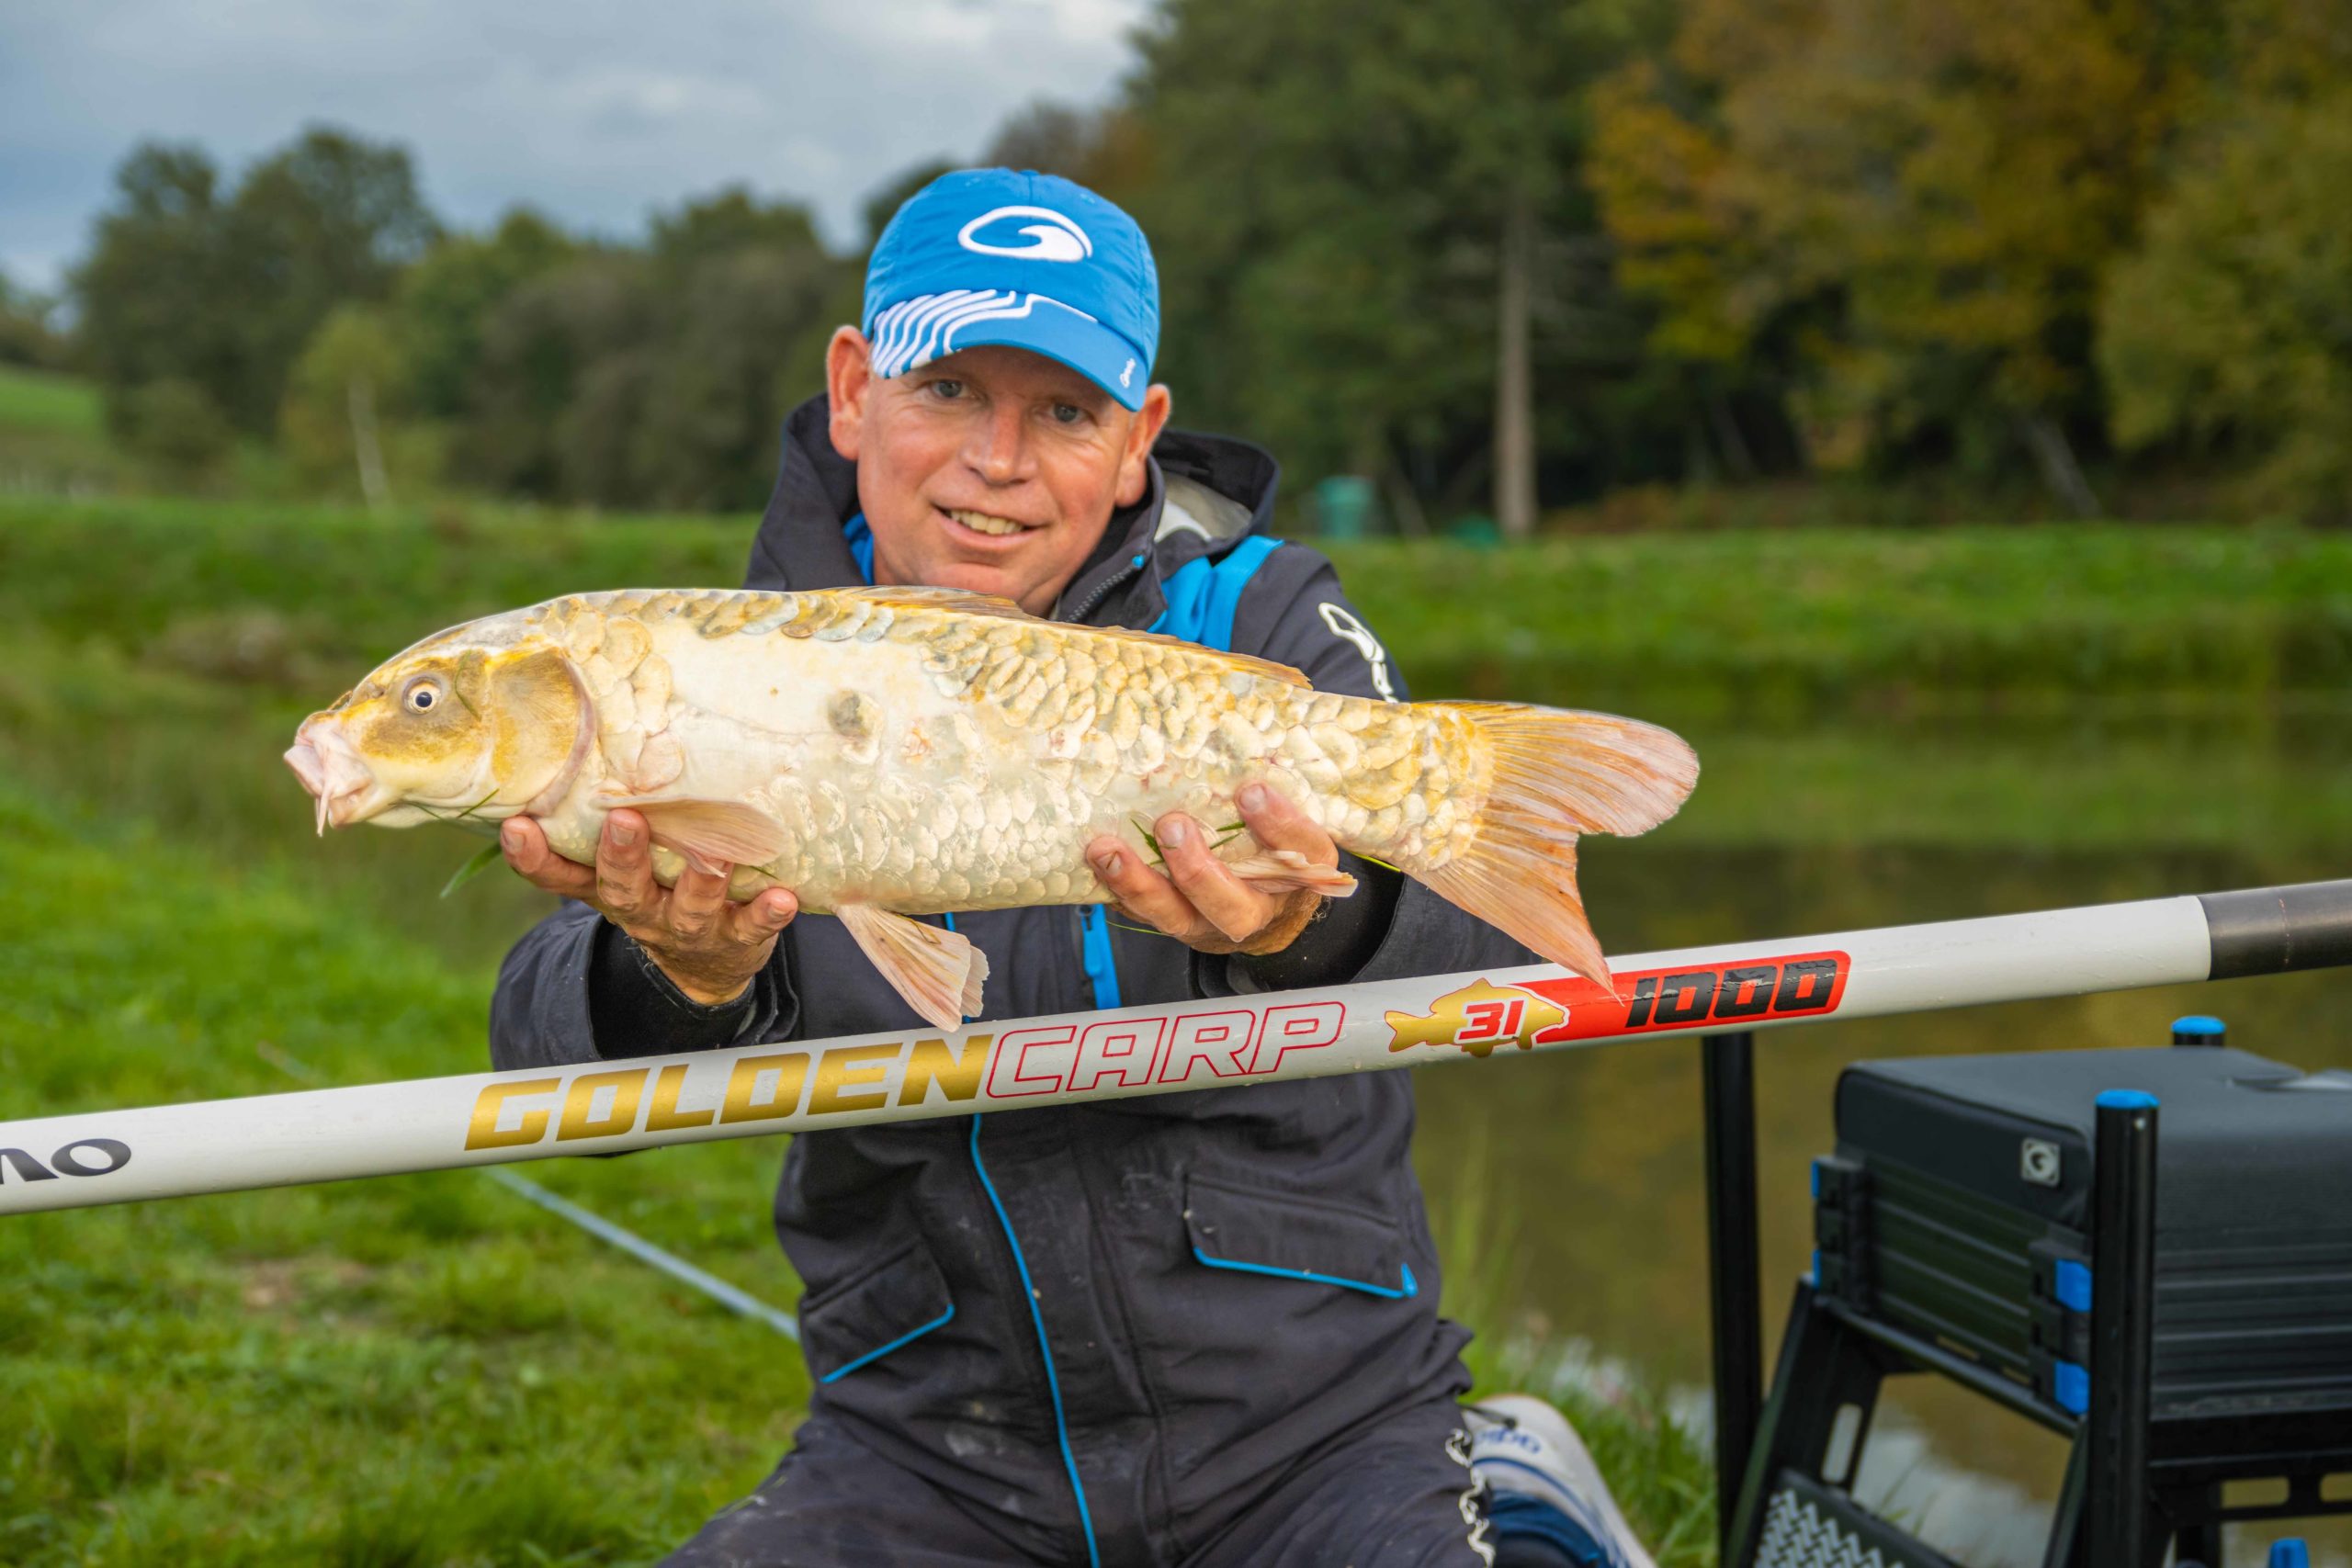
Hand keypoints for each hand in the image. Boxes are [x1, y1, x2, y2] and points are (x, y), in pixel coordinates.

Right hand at [500, 810, 797, 1005]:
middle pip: (623, 890)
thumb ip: (602, 822)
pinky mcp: (738, 938)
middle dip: (621, 857)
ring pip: (691, 909)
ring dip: (702, 883)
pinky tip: (782, 898)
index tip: (516, 826)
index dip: (532, 855)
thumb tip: (590, 742)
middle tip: (623, 821)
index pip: (558, 875)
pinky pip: (753, 928)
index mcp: (606, 888)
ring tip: (719, 857)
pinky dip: (767, 914)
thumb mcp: (620, 867)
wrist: (705, 966)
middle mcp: (642, 911)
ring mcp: (690, 927)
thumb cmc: (658, 890)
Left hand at [1085, 782, 1335, 955]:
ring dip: (1138, 883)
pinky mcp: (1174, 923)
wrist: (1267, 905)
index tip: (1250, 791)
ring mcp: (1209, 921)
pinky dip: (1116, 889)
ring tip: (1107, 849)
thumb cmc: (1275, 843)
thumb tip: (1264, 705)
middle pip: (1230, 903)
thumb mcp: (1293, 814)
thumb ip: (1276, 777)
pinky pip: (1140, 913)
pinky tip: (1096, 862)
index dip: (1278, 824)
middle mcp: (1255, 906)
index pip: (1299, 848)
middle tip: (1171, 825)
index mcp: (1297, 871)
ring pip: (1174, 915)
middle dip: (1196, 867)